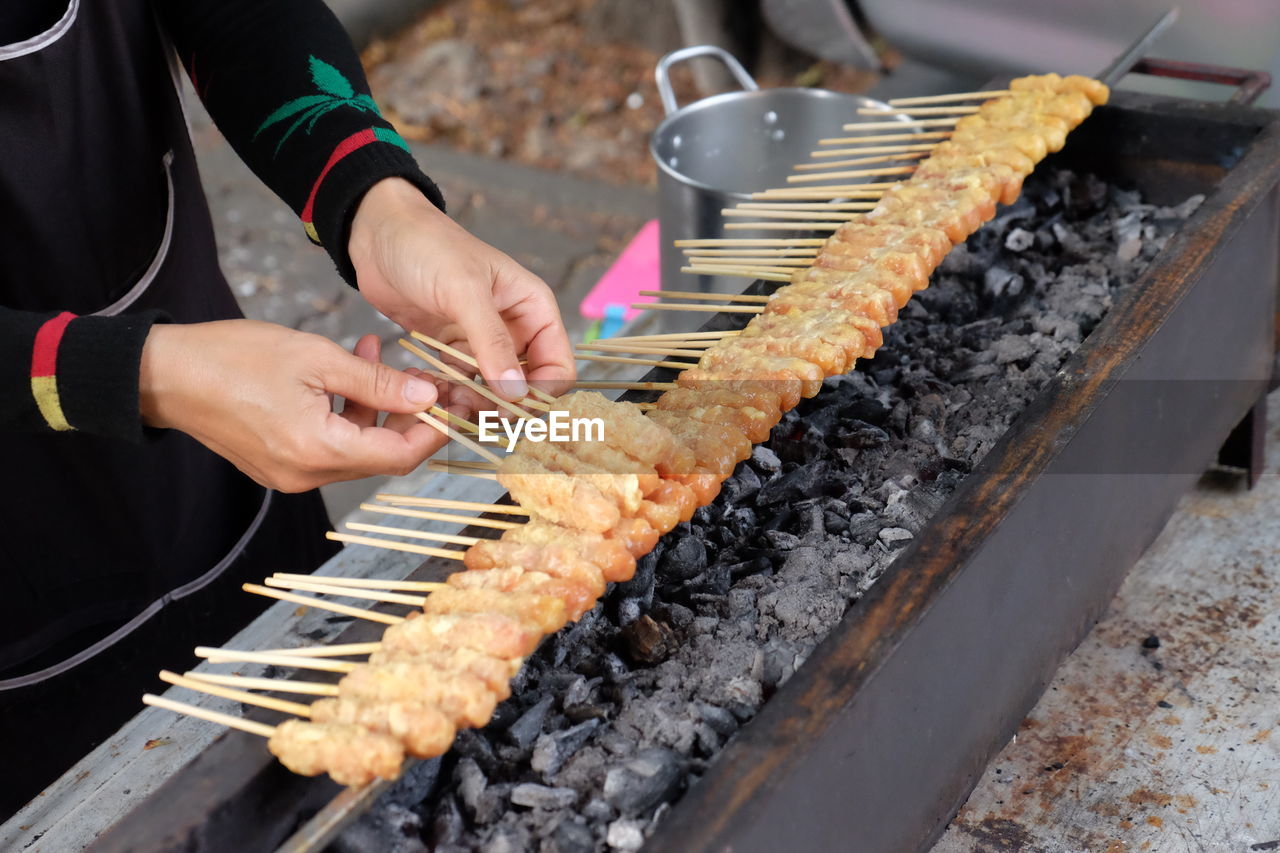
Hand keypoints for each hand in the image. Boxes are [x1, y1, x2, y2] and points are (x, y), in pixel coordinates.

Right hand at [139, 320, 446, 491]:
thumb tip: (428, 397)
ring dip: (374, 406)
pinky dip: (345, 412)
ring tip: (375, 352)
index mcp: (318, 451)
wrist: (163, 374)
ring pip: (356, 447)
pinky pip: (328, 444)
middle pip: (380, 456)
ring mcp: (290, 474)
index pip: (399, 457)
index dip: (433, 431)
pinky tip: (346, 370)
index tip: (453, 402)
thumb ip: (377, 383)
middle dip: (408, 415)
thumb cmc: (234, 358)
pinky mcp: (277, 464)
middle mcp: (306, 475)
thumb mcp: (316, 359)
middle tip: (424, 374)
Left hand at [347, 177, 575, 400]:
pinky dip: (452, 396)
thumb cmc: (427, 247)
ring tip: (449, 407)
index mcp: (533, 307)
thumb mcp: (463, 291)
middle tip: (474, 414)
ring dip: (476, 405)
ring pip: (493, 391)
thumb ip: (492, 342)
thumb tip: (517, 392)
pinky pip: (463, 385)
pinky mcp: (453, 349)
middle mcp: (515, 327)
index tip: (511, 409)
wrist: (377, 233)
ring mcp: (483, 341)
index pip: (558, 365)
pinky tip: (433, 397)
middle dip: (505, 405)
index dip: (542, 393)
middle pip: (527, 385)